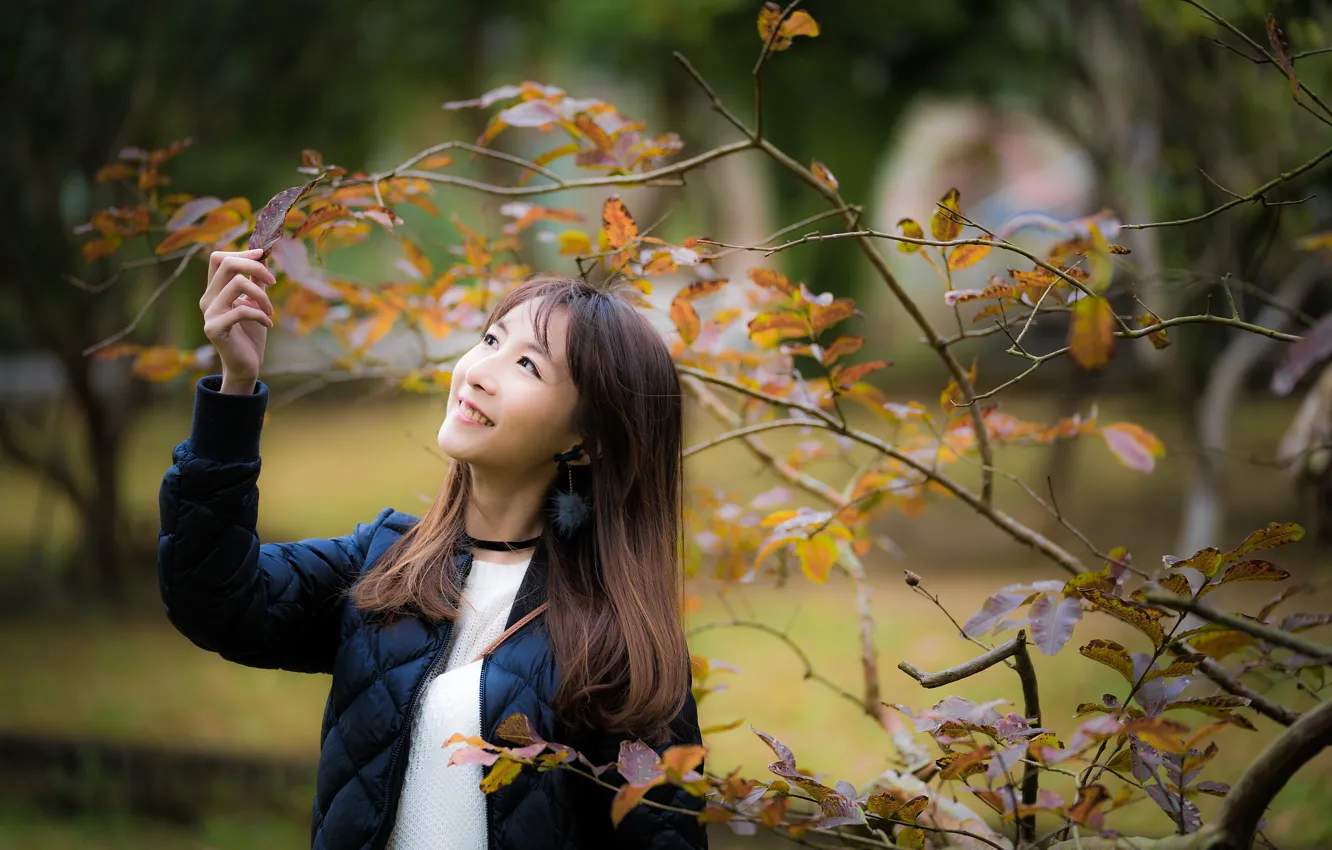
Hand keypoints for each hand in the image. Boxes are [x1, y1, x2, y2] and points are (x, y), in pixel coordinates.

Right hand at [201, 248, 276, 388]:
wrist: (246, 365)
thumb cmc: (251, 333)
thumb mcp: (256, 303)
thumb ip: (256, 282)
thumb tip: (263, 257)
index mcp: (215, 290)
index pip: (219, 258)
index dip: (242, 252)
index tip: (263, 255)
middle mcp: (208, 298)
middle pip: (227, 264)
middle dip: (254, 267)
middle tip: (273, 281)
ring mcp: (209, 313)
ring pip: (237, 283)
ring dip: (262, 295)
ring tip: (270, 310)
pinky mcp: (214, 328)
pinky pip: (242, 310)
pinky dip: (261, 315)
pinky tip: (268, 324)